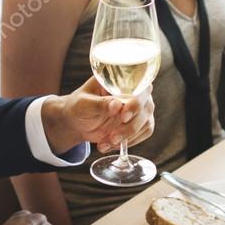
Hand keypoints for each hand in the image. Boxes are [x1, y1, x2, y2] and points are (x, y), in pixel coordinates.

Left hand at [41, 78, 155, 154]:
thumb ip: (99, 104)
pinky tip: (112, 144)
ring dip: (128, 137)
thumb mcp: (84, 103)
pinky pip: (144, 133)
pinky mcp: (140, 123)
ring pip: (146, 123)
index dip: (135, 102)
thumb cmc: (79, 106)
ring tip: (107, 143)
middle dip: (130, 126)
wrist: (78, 121)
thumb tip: (116, 105)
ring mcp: (140, 108)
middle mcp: (136, 92)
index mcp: (122, 81)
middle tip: (113, 137)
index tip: (123, 116)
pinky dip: (129, 142)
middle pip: (146, 108)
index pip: (139, 87)